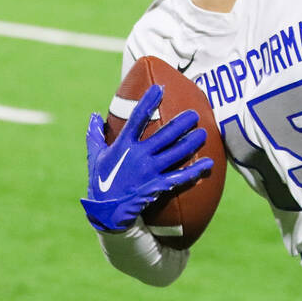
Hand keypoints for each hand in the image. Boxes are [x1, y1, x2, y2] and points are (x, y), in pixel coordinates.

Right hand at [80, 84, 212, 232]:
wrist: (105, 212)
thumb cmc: (101, 181)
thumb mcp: (94, 156)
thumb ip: (94, 134)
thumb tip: (93, 115)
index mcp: (123, 145)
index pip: (137, 118)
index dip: (149, 102)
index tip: (160, 88)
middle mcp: (138, 155)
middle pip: (165, 134)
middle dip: (182, 123)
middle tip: (194, 114)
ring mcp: (149, 171)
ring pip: (176, 153)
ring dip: (192, 142)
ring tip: (204, 133)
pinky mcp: (157, 186)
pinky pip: (179, 177)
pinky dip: (195, 170)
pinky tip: (208, 163)